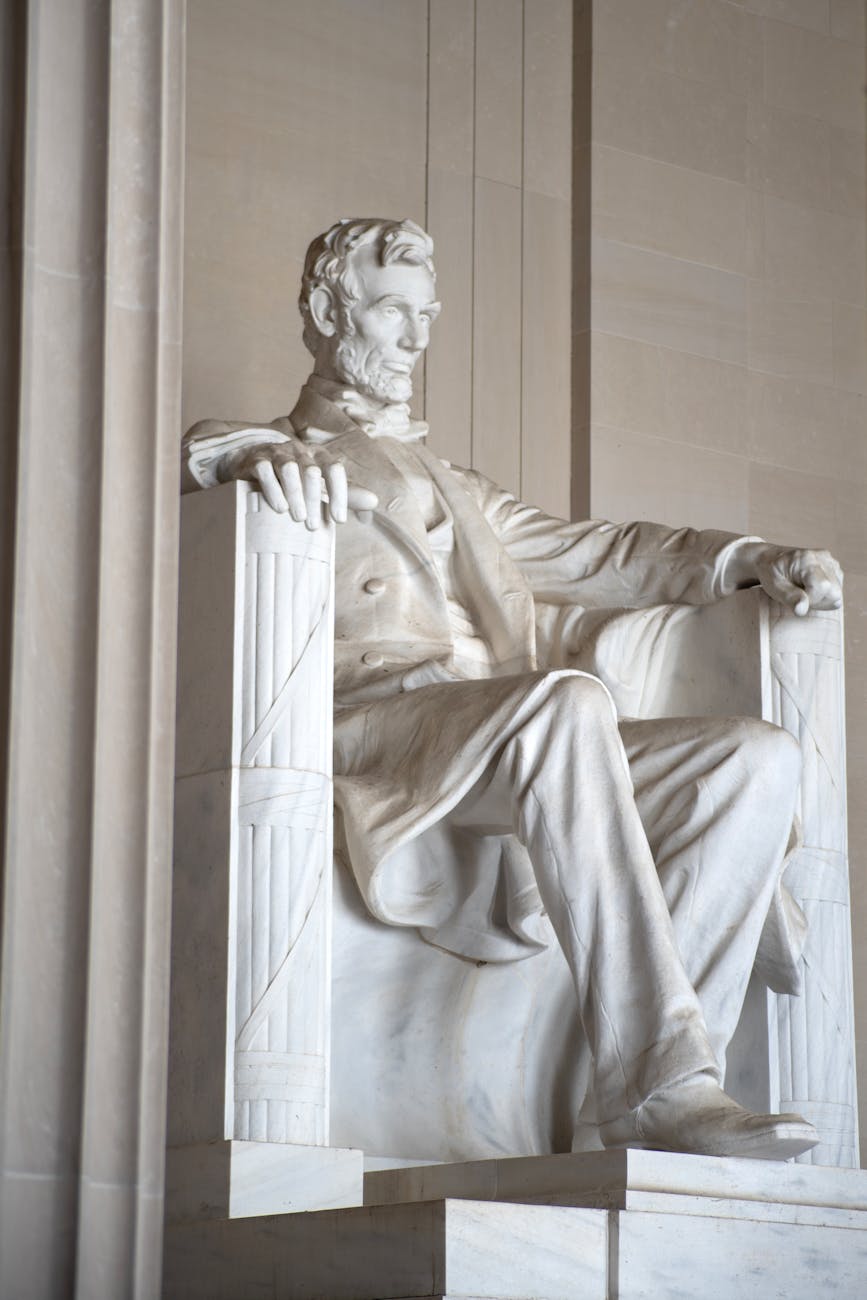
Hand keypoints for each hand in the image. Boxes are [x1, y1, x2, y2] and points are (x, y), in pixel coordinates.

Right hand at [221, 429, 377, 527]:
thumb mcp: (320, 487)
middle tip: (311, 526)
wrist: (254, 466)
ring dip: (295, 495)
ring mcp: (277, 453)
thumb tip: (374, 503)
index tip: (338, 520)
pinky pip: (265, 471)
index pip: (334, 469)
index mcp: (318, 455)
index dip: (340, 494)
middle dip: (314, 500)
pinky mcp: (256, 460)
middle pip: (312, 472)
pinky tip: (279, 507)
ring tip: (296, 517)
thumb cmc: (293, 481)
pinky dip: (273, 490)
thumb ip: (345, 494)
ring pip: (289, 469)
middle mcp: (299, 451)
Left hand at [753, 545, 842, 616]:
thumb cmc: (771, 573)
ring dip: (820, 599)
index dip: (811, 599)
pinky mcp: (834, 567)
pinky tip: (810, 588)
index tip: (795, 597)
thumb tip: (802, 610)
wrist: (771, 559)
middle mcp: (823, 558)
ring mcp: (831, 562)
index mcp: (807, 559)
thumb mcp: (773, 586)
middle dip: (817, 601)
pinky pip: (837, 590)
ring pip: (837, 593)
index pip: (823, 587)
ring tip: (803, 591)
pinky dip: (824, 594)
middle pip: (835, 592)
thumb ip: (789, 597)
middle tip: (799, 596)